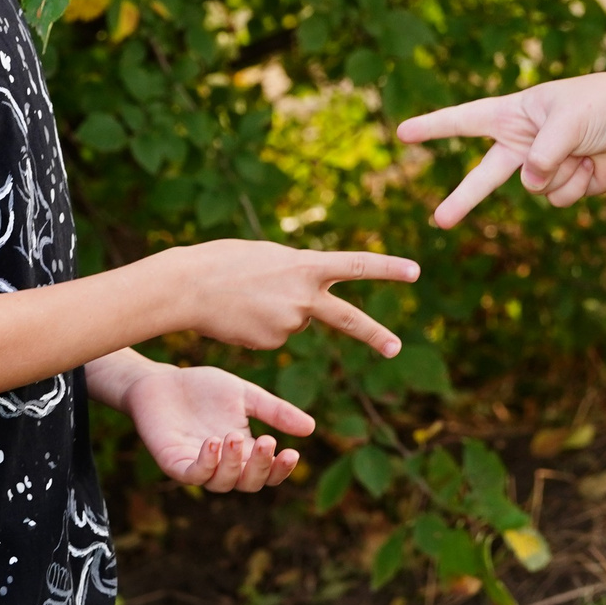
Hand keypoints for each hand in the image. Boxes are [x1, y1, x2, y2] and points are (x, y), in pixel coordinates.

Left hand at [117, 361, 311, 492]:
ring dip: (233, 464)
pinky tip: (213, 442)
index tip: (292, 453)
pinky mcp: (174, 463)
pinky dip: (206, 463)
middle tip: (266, 442)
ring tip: (234, 435)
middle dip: (260, 467)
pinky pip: (193, 475)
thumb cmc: (202, 388)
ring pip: (222, 483)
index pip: (267, 472)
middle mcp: (223, 464)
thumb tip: (311, 428)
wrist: (161, 380)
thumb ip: (275, 412)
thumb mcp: (246, 395)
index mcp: (243, 451)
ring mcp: (198, 466)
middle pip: (248, 483)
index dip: (280, 469)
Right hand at [173, 241, 419, 355]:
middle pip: (348, 319)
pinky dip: (260, 327)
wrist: (190, 287)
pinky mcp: (272, 343)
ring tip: (246, 298)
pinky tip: (240, 316)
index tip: (415, 271)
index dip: (387, 268)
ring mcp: (289, 324)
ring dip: (276, 313)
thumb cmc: (224, 261)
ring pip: (295, 322)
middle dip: (375, 334)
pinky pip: (274, 336)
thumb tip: (305, 299)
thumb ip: (295, 272)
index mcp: (306, 266)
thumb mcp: (270, 256)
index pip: (356, 265)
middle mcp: (304, 297)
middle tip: (396, 348)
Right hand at [395, 65, 605, 227]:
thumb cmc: (605, 104)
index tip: (403, 132)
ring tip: (585, 153)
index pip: (466, 119)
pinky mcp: (573, 183)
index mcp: (517, 112)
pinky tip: (597, 165)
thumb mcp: (567, 120)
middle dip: (464, 199)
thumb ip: (542, 152)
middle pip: (485, 175)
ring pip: (536, 190)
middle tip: (439, 222)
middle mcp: (527, 140)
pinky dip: (580, 184)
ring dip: (560, 175)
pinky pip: (562, 198)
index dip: (434, 127)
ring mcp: (549, 164)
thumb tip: (532, 182)